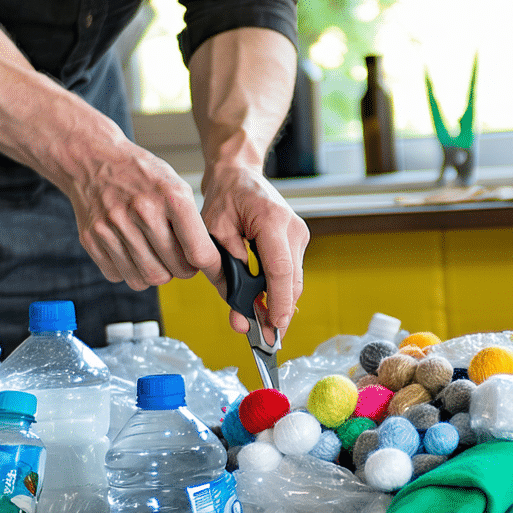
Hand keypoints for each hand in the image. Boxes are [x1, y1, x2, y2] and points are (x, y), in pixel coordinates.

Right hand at [62, 138, 218, 290]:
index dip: (210, 267)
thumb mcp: (175, 186)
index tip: (211, 270)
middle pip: (174, 270)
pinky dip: (127, 270)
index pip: (198, 251)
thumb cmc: (139, 174)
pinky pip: (118, 276)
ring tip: (154, 255)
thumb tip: (205, 262)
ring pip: (146, 279)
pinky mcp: (92, 238)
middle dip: (181, 269)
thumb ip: (192, 223)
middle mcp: (142, 212)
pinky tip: (129, 250)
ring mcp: (114, 226)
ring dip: (155, 273)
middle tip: (178, 258)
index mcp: (171, 197)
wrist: (91, 158)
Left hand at [200, 161, 308, 342]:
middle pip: (292, 280)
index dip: (278, 301)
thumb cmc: (224, 197)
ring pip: (294, 281)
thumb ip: (224, 268)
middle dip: (280, 311)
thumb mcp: (213, 231)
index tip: (275, 325)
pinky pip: (290, 273)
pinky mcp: (297, 241)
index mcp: (271, 220)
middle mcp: (292, 228)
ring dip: (279, 304)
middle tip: (266, 339)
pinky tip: (267, 307)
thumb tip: (238, 306)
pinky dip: (279, 291)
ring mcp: (299, 235)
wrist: (239, 173)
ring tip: (263, 327)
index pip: (280, 269)